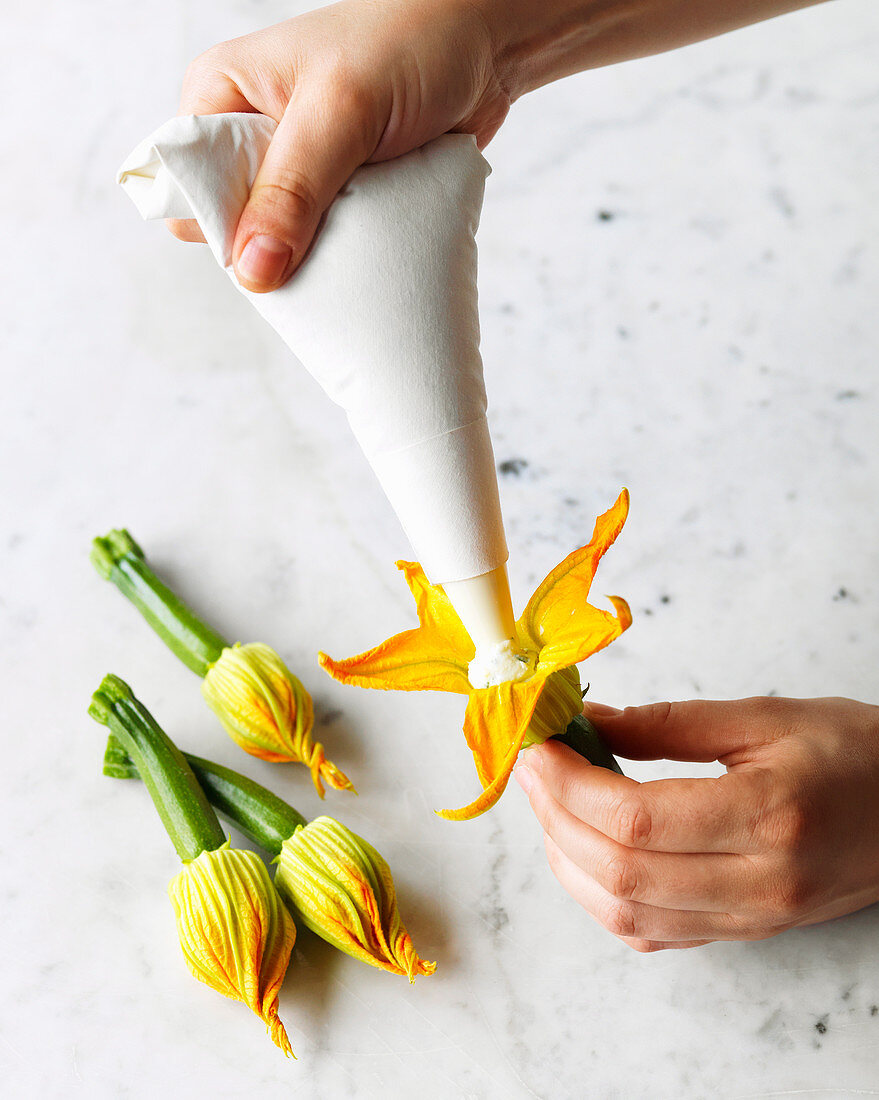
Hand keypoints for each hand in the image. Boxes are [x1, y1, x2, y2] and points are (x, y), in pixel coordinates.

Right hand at [169, 0, 510, 291]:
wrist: (483, 44)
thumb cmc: (408, 46)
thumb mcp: (341, 112)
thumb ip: (293, 191)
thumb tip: (252, 271)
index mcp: (220, 95)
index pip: (186, 184)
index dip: (219, 225)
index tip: (270, 243)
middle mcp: (250, 133)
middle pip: (231, 223)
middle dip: (270, 247)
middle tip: (322, 241)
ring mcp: (295, 168)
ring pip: (279, 242)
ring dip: (313, 255)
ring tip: (352, 240)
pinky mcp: (336, 191)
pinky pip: (322, 243)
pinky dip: (344, 253)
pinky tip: (367, 248)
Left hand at [514, 696, 878, 950]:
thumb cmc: (853, 754)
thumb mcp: (765, 717)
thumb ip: (669, 723)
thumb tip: (590, 723)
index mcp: (768, 816)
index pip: (635, 819)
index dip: (568, 784)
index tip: (537, 747)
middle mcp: (758, 882)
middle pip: (620, 870)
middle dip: (554, 816)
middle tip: (531, 767)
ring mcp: (751, 917)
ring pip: (626, 913)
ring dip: (568, 858)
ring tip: (549, 803)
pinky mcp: (743, 931)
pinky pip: (652, 933)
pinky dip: (601, 896)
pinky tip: (586, 850)